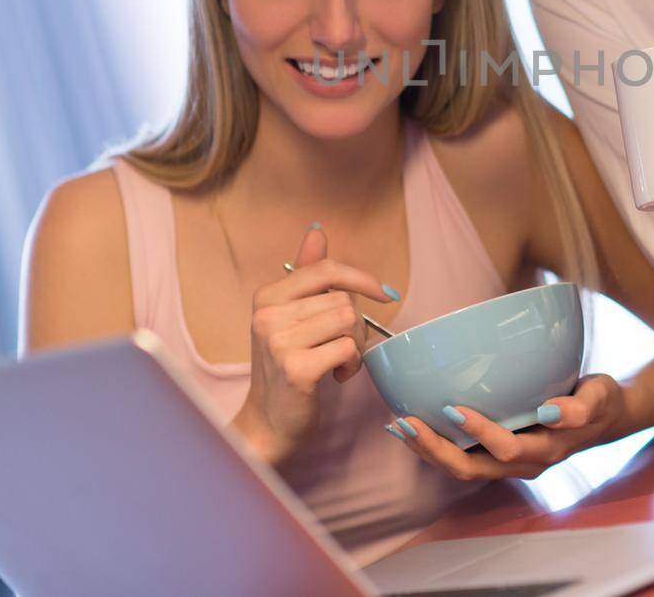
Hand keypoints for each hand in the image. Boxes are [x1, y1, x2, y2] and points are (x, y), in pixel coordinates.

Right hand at [231, 224, 397, 465]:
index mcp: (267, 296)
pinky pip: (348, 350)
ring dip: (355, 346)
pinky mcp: (296, 369)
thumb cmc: (286, 367)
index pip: (325, 269)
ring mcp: (279, 342)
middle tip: (341, 348)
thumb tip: (316, 230)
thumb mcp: (290, 316)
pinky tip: (335, 377)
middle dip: (356, 326)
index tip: (386, 294)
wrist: (268, 423)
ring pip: (349, 322)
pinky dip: (351, 366)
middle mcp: (268, 315)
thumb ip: (304, 274)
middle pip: (343, 300)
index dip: (362, 278)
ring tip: (337, 362)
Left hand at [387, 374, 626, 480]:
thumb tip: (554, 411)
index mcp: (546, 451)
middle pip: (472, 468)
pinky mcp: (498, 453)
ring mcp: (508, 462)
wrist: (604, 417)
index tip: (453, 408)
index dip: (478, 433)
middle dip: (436, 449)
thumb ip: (582, 406)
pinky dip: (435, 444)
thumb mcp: (600, 397)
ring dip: (428, 451)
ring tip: (398, 426)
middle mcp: (523, 463)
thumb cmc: (599, 401)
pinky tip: (411, 426)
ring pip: (462, 467)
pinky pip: (462, 456)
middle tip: (406, 423)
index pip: (506, 450)